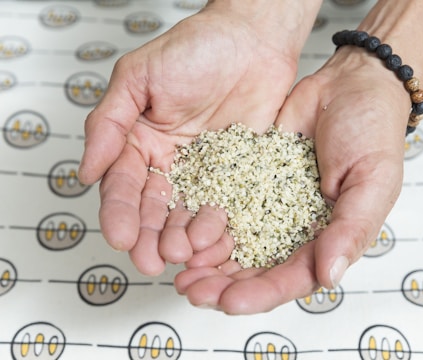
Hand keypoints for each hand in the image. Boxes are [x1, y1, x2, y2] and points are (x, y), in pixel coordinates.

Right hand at [78, 6, 303, 274]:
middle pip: (155, 209)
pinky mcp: (239, 175)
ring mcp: (206, 172)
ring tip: (184, 253)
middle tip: (153, 261)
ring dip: (184, 237)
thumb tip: (86, 171)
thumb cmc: (196, 49)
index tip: (121, 238)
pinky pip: (228, 206)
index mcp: (141, 143)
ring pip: (189, 214)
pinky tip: (217, 241)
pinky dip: (221, 226)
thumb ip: (108, 123)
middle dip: (151, 238)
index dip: (120, 215)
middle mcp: (171, 163)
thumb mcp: (138, 77)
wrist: (252, 41)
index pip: (124, 186)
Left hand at [175, 47, 410, 313]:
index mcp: (330, 239)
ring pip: (236, 244)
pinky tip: (182, 229)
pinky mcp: (251, 181)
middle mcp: (297, 230)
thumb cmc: (373, 132)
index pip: (294, 278)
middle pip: (257, 269)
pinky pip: (226, 205)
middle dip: (223, 284)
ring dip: (208, 260)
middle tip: (191, 290)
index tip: (229, 302)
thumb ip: (352, 229)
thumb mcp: (373, 181)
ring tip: (179, 270)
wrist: (350, 84)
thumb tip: (329, 275)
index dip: (261, 293)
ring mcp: (271, 206)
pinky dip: (205, 221)